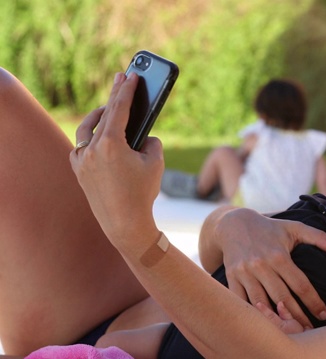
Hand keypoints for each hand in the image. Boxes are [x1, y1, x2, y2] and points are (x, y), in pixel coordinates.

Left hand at [69, 73, 162, 244]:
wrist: (124, 224)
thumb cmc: (143, 194)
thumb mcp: (155, 163)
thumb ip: (150, 142)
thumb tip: (143, 136)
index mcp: (111, 144)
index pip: (120, 109)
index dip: (127, 90)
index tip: (132, 75)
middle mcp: (92, 149)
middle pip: (105, 114)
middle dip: (115, 95)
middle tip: (121, 78)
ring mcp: (82, 160)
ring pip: (88, 128)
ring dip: (99, 115)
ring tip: (108, 106)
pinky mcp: (78, 170)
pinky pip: (82, 146)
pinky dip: (91, 137)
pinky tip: (99, 133)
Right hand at [213, 207, 325, 328]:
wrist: (234, 224)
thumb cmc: (270, 228)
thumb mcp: (294, 228)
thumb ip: (318, 237)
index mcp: (279, 256)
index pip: (300, 284)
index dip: (313, 301)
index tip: (324, 314)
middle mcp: (261, 265)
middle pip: (282, 298)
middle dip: (298, 316)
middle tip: (310, 329)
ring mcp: (245, 273)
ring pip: (262, 303)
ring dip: (276, 319)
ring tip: (290, 330)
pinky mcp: (232, 278)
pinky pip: (242, 301)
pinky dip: (253, 313)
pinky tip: (265, 323)